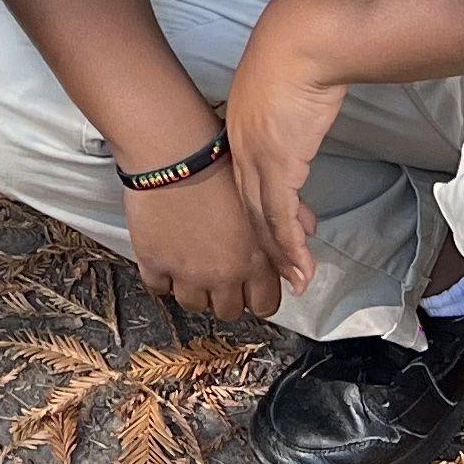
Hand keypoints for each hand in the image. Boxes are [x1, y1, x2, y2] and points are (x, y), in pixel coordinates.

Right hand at [123, 155, 290, 322]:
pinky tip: (163, 260)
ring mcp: (187, 272)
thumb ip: (287, 218)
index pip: (266, 304)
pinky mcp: (154, 263)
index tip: (249, 284)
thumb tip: (309, 230)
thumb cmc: (217, 163)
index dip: (258, 295)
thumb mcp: (261, 192)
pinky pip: (157, 288)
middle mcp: (223, 273)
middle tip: (218, 273)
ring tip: (190, 266)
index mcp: (254, 258)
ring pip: (194, 305)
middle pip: (229, 310)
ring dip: (193, 289)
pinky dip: (161, 277)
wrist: (173, 152)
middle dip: (225, 295)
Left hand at [222, 0, 350, 297]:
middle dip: (264, 242)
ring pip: (263, 219)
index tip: (275, 231)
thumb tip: (302, 108)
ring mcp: (257, 157)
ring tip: (296, 281)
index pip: (244, 181)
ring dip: (280, 254)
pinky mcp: (278, 163)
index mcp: (239, 127)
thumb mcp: (284, 85)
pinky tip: (301, 268)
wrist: (303, 39)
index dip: (256, 210)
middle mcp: (241, 147)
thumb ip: (286, 105)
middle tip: (280, 269)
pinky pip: (280, 216)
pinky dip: (290, 246)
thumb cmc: (299, 52)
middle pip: (248, 207)